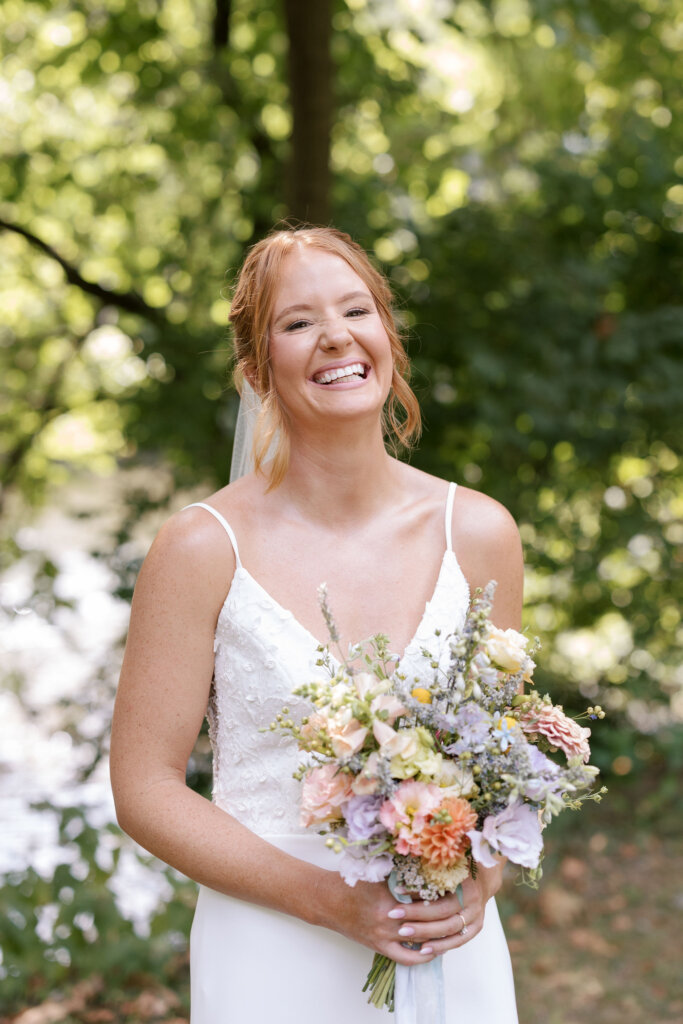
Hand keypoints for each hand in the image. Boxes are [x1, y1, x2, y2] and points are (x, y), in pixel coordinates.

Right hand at [319, 858, 504, 965]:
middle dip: (446, 913)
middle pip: (426, 918)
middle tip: (463, 905)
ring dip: (438, 935)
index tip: (458, 885)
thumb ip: (398, 866)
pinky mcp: (379, 948)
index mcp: (389, 896)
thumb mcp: (374, 870)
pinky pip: (406, 958)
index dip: (442, 891)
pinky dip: (422, 956)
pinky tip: (434, 949)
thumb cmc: (350, 881)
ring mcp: (384, 936)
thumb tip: (423, 856)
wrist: (326, 901)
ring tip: (454, 927)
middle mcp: (388, 918)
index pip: (424, 895)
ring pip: (420, 939)